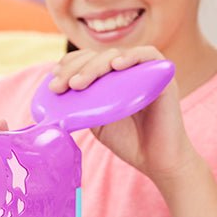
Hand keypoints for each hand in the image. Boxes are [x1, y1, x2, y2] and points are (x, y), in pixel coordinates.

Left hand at [49, 47, 198, 181]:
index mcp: (111, 78)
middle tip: (61, 85)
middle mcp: (127, 71)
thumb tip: (53, 97)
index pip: (88, 59)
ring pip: (116, 55)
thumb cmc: (128, 141)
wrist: (156, 161)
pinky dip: (131, 56)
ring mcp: (145, 71)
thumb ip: (81, 105)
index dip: (70, 63)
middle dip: (75, 67)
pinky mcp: (163, 75)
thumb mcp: (96, 120)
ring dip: (94, 65)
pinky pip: (149, 54)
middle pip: (98, 55)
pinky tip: (116, 66)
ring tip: (79, 83)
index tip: (53, 79)